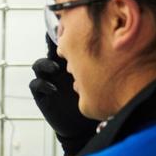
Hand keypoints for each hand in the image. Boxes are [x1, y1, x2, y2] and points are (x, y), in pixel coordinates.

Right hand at [29, 33, 99, 155]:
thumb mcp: (103, 79)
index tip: (72, 29)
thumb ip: (105, 64)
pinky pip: (36, 84)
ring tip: (57, 67)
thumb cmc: (96, 100)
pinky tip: (54, 89)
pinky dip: (43, 84)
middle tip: (62, 45)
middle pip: (50, 49)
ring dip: (46, 64)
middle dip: (55, 45)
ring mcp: (50, 79)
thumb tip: (120, 45)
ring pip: (39, 65)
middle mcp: (60, 68)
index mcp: (73, 60)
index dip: (66, 33)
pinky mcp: (43, 95)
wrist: (83, 126)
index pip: (67, 41)